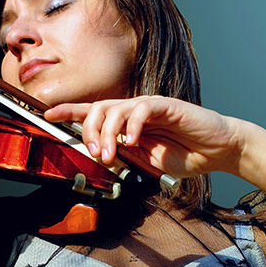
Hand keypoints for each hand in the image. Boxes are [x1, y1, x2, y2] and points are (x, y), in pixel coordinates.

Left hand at [43, 96, 248, 178]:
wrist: (218, 151)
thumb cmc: (184, 155)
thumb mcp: (146, 161)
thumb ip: (124, 155)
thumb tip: (100, 155)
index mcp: (127, 124)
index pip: (92, 112)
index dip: (69, 111)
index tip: (47, 114)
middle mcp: (134, 111)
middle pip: (98, 108)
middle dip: (89, 131)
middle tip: (95, 154)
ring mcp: (149, 106)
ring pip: (115, 108)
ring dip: (107, 134)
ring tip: (110, 154)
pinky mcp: (166, 105)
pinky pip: (141, 109)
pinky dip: (131, 125)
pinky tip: (132, 140)